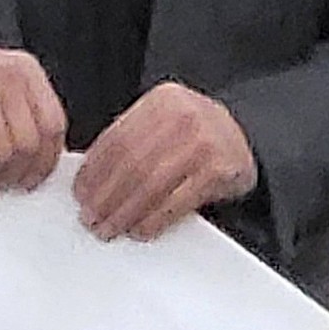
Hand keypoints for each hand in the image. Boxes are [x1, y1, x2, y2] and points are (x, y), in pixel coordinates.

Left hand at [73, 81, 256, 241]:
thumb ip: (134, 139)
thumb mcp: (167, 123)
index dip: (94, 170)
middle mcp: (183, 115)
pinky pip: (178, 201)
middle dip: (106, 196)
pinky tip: (140, 229)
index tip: (80, 192)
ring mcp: (203, 141)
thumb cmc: (197, 135)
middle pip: (132, 163)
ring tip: (110, 228)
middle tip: (90, 218)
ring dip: (125, 211)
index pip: (118, 137)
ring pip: (151, 184)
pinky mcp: (219, 169)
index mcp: (162, 100)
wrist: (248, 136)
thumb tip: (91, 179)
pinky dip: (154, 219)